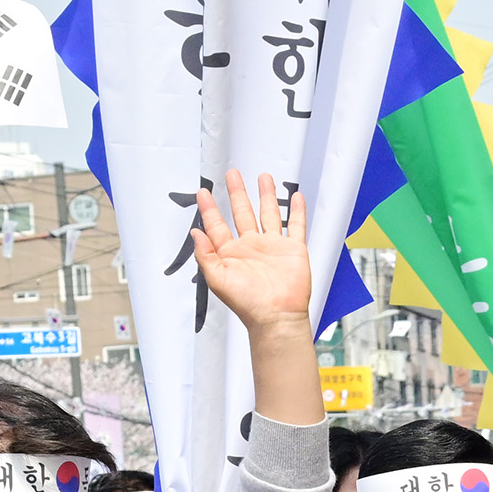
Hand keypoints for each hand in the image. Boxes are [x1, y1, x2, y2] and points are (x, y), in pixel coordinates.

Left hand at [194, 170, 311, 337]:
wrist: (276, 316)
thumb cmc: (247, 303)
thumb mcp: (217, 279)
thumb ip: (205, 254)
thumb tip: (195, 233)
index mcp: (232, 254)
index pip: (217, 225)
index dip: (210, 208)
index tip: (203, 193)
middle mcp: (252, 247)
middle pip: (243, 212)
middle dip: (238, 193)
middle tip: (233, 175)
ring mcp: (273, 246)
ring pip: (269, 213)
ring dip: (265, 195)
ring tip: (263, 177)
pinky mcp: (293, 249)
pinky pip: (295, 225)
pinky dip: (297, 211)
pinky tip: (296, 197)